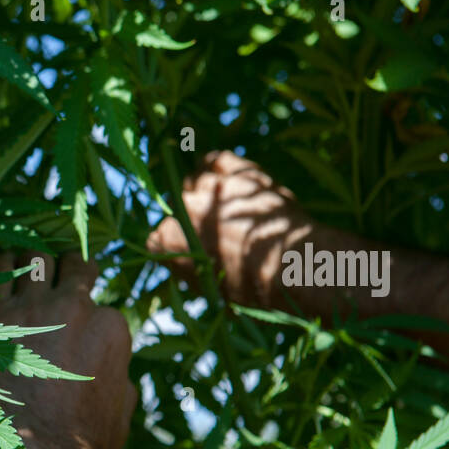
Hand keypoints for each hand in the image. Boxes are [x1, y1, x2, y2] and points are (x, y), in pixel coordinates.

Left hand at [0, 249, 136, 448]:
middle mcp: (75, 308)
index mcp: (111, 327)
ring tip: (18, 272)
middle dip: (59, 271)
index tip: (69, 321)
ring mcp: (32, 310)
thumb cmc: (87, 445)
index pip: (97, 299)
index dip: (83, 309)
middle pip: (68, 264)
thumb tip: (117, 373)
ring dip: (26, 264)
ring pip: (32, 258)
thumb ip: (120, 377)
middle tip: (47, 282)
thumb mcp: (122, 408)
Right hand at [145, 151, 319, 307]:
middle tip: (213, 234)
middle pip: (178, 209)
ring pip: (197, 182)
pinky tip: (224, 177)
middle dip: (191, 220)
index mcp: (168, 239)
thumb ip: (188, 267)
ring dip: (206, 194)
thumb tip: (190, 260)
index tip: (190, 256)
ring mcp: (212, 186)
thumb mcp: (207, 289)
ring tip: (223, 208)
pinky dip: (216, 167)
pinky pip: (217, 160)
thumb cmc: (248, 288)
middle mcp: (183, 208)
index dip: (174, 249)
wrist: (291, 267)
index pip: (157, 240)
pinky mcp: (239, 172)